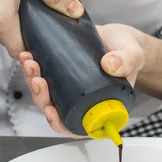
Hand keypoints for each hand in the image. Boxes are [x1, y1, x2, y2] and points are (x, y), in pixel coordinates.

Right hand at [0, 0, 83, 58]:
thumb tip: (75, 10)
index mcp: (1, 20)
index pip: (22, 52)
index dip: (37, 49)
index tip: (50, 41)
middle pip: (12, 44)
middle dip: (29, 36)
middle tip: (46, 22)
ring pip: (2, 34)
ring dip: (17, 26)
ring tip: (31, 10)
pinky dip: (5, 18)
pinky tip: (14, 3)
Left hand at [19, 23, 145, 134]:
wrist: (119, 35)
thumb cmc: (129, 50)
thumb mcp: (134, 55)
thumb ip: (127, 60)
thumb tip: (109, 64)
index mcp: (99, 107)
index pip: (77, 125)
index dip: (60, 123)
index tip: (51, 111)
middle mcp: (82, 101)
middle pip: (56, 110)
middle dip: (41, 97)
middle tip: (37, 79)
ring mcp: (70, 87)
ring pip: (46, 94)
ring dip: (33, 82)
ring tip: (29, 62)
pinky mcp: (62, 72)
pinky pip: (44, 76)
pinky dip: (33, 70)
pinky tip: (28, 56)